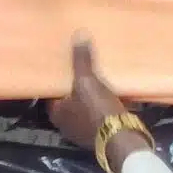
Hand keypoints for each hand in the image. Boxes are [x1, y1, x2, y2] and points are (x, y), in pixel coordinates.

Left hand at [49, 37, 136, 157]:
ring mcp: (82, 133)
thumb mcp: (88, 81)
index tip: (63, 66)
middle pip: (68, 101)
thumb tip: (78, 34)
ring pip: (83, 109)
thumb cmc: (97, 110)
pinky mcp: (99, 136)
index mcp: (56, 113)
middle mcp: (65, 125)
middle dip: (75, 88)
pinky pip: (98, 116)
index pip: (51, 93)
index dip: (57, 80)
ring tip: (98, 80)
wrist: (122, 138)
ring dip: (90, 98)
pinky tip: (111, 96)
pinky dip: (102, 107)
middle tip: (82, 70)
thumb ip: (82, 60)